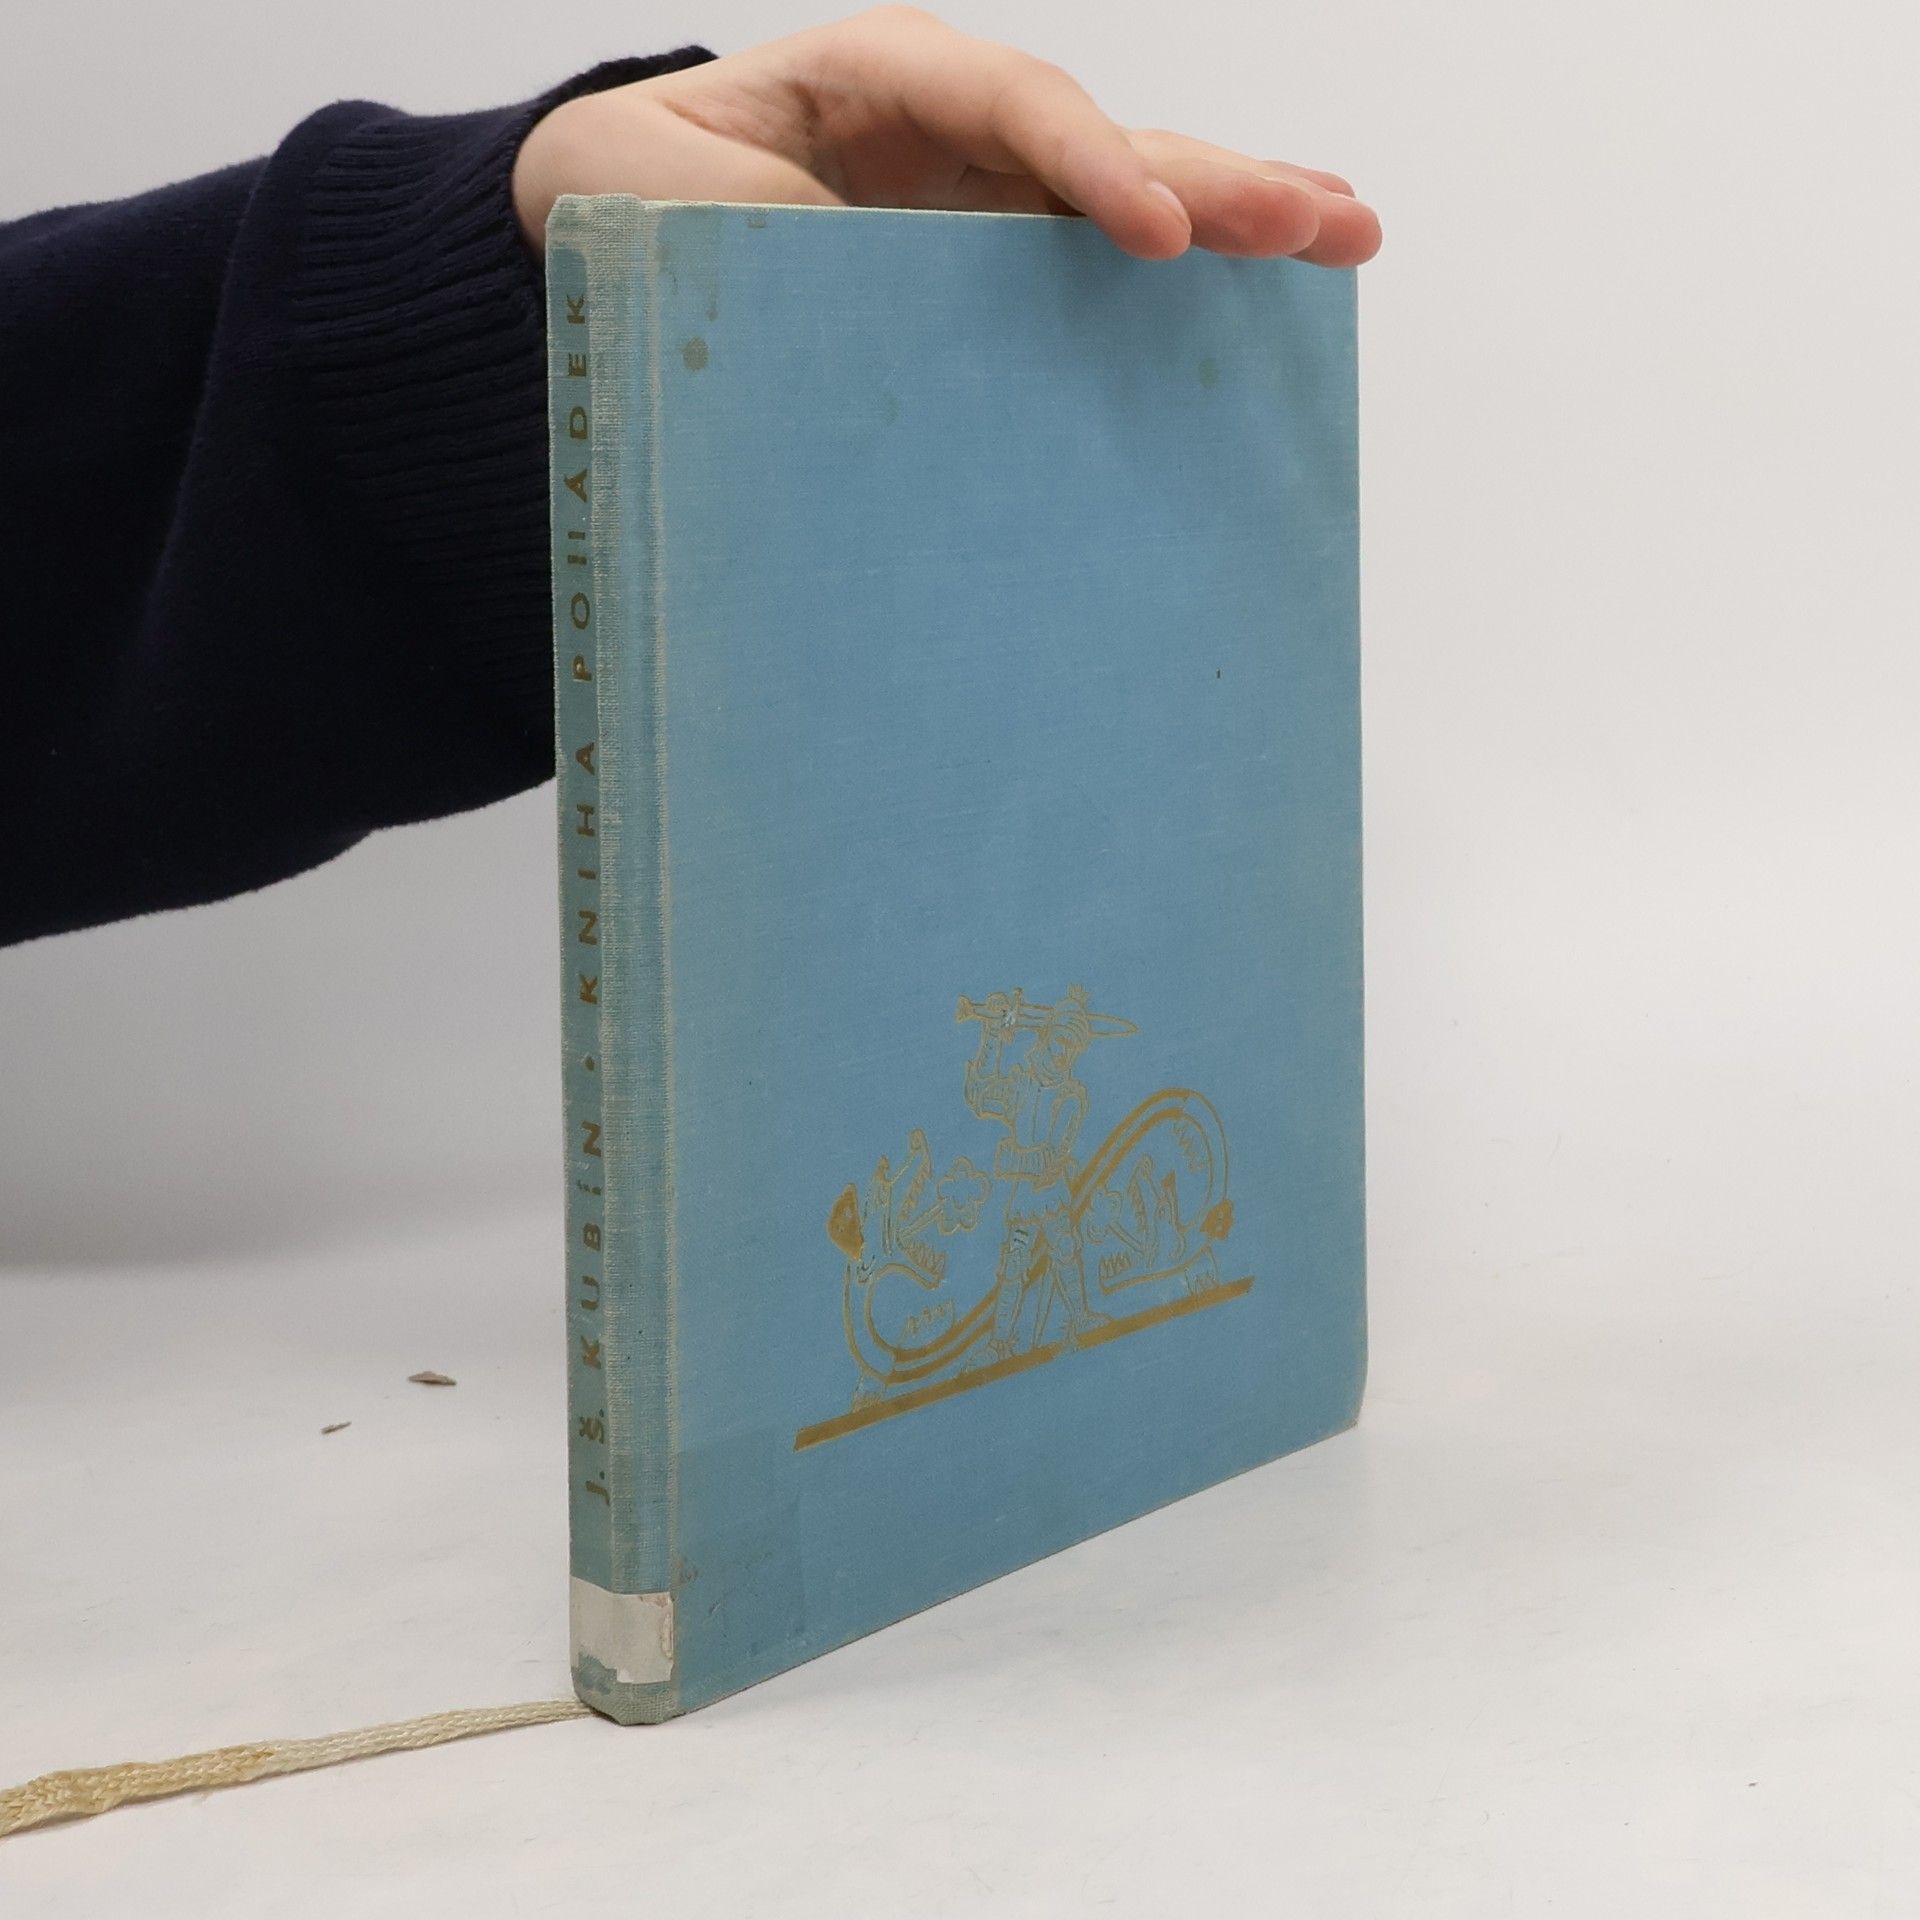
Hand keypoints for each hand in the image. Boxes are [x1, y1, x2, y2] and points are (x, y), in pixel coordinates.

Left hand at [512, 7, 1380, 267]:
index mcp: (880, 78)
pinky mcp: (986, 254)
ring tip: (1345, 232)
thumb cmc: (629, 192)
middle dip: (1214, 180)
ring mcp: (979, 186)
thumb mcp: (671, 201)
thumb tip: (863, 309)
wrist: (602, 211)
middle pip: (1102, 139)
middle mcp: (952, 123)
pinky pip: (1093, 250)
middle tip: (1320, 222)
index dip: (1088, 164)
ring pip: (1126, 187)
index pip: (1009, 105)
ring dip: (1236, 211)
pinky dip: (1184, 256)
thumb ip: (770, 235)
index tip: (1150, 239)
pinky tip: (1271, 266)